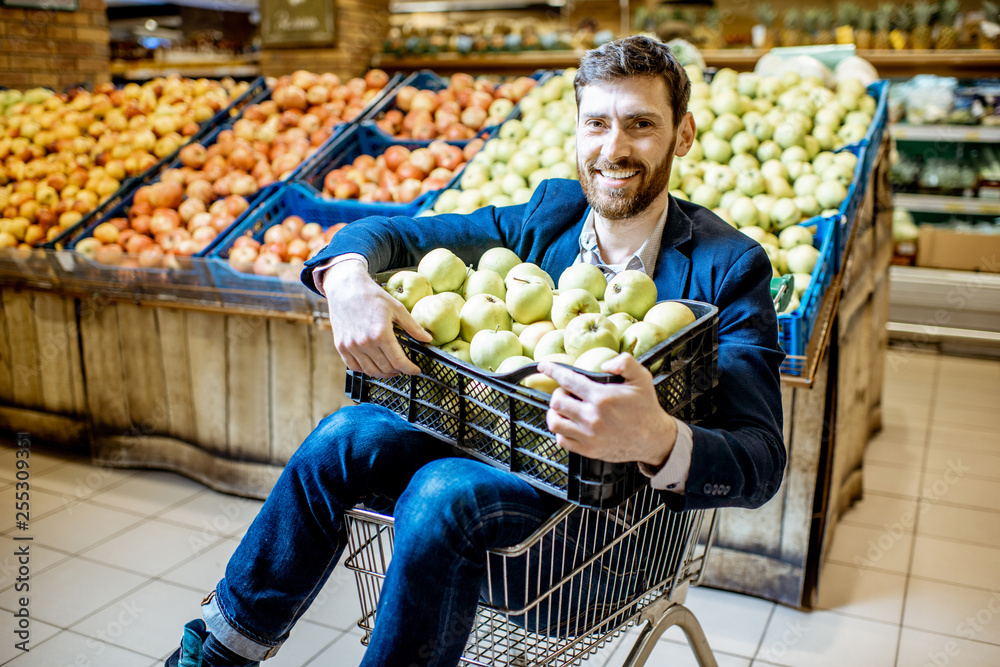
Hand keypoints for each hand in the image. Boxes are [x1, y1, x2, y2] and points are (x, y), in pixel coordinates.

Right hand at [324, 260, 431, 377]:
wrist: (346, 287)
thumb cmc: (372, 296)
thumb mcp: (397, 308)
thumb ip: (413, 326)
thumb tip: (427, 339)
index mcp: (381, 333)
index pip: (399, 361)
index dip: (410, 369)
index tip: (416, 370)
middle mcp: (365, 343)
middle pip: (386, 368)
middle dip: (398, 371)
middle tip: (404, 367)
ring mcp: (351, 346)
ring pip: (370, 371)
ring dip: (383, 373)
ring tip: (391, 369)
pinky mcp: (341, 346)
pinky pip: (354, 367)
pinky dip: (366, 370)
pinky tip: (373, 365)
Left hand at [536, 353, 677, 466]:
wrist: (653, 439)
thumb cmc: (646, 407)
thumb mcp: (642, 378)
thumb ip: (625, 363)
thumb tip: (605, 363)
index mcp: (602, 397)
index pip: (568, 380)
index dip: (552, 370)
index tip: (543, 366)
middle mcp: (592, 417)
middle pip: (557, 401)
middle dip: (558, 393)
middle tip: (566, 392)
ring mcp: (588, 436)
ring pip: (554, 422)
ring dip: (555, 412)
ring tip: (563, 408)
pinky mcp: (588, 450)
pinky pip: (562, 440)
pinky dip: (560, 431)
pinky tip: (568, 424)